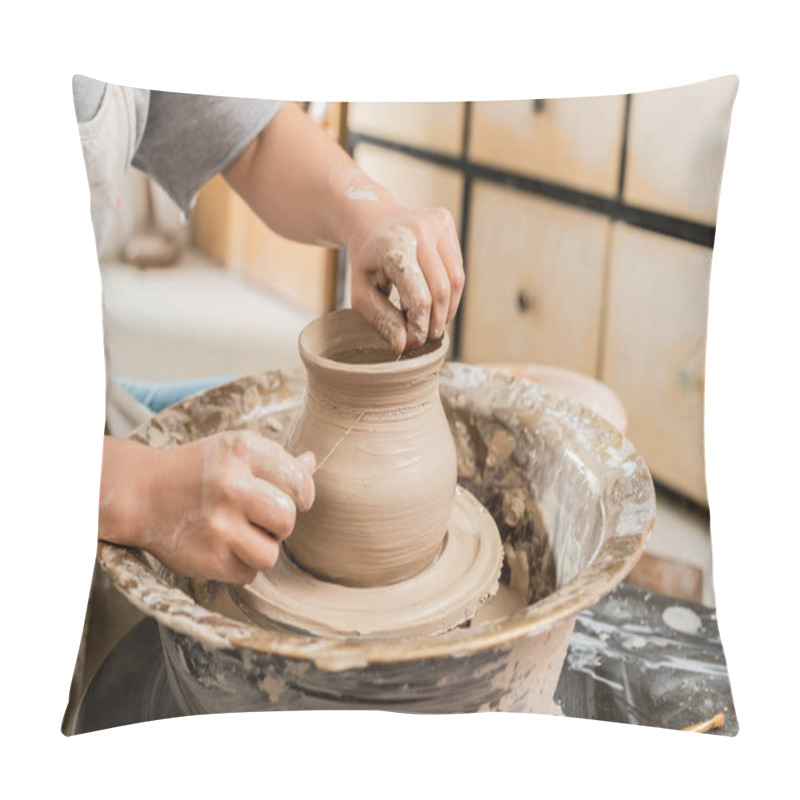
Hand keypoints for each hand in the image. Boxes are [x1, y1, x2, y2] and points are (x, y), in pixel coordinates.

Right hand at [99, 433, 314, 584]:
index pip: (299, 480)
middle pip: (288, 519)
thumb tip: (311, 462)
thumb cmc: (197, 470)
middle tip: (260, 517)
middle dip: (280, 523)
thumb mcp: (233, 450)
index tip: (292, 497)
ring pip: (271, 554)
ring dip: (263, 548)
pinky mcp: (207, 558)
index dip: (302, 494)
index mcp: (242, 451)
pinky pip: (248, 574)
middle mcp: (230, 486)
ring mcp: (217, 524)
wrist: (141, 493)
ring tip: (243, 534)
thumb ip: (275, 459)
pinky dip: (241, 565)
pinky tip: (223, 546)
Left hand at [347, 207, 464, 352]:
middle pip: (441, 289)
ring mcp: (436, 223)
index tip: (414, 342)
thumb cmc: (365, 262)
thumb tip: (404, 345)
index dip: (420, 325)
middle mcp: (419, 229)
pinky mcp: (447, 223)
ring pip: (456, 280)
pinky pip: (457, 267)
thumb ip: (381, 319)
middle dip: (436, 321)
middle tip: (426, 337)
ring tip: (433, 323)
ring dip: (447, 309)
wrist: (370, 220)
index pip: (419, 296)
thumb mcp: (361, 292)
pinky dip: (450, 291)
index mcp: (393, 246)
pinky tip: (435, 301)